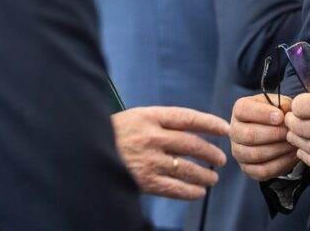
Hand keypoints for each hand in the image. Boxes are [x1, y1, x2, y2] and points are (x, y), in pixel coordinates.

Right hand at [112, 106, 228, 199]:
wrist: (85, 151)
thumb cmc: (113, 135)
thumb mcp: (134, 118)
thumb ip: (160, 122)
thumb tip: (191, 130)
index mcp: (149, 117)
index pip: (188, 117)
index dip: (210, 123)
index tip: (224, 129)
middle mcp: (152, 137)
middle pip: (192, 144)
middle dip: (211, 152)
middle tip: (221, 159)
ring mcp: (149, 160)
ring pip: (187, 168)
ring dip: (205, 174)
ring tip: (213, 178)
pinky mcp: (145, 182)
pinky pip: (175, 188)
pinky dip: (191, 191)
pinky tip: (199, 192)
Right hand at [229, 94, 298, 180]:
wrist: (277, 133)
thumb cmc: (276, 115)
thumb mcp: (280, 104)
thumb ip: (282, 104)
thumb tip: (285, 112)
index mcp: (240, 110)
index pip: (243, 110)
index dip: (262, 113)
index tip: (280, 117)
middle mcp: (234, 131)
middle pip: (248, 135)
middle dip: (273, 134)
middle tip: (289, 132)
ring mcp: (238, 151)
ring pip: (255, 154)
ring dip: (278, 149)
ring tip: (292, 143)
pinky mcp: (247, 168)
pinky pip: (262, 170)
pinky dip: (280, 163)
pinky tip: (291, 155)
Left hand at [285, 78, 309, 173]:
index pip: (301, 107)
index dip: (296, 105)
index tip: (299, 106)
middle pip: (300, 128)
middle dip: (291, 124)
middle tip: (291, 121)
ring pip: (307, 148)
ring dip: (297, 142)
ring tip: (296, 136)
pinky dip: (309, 159)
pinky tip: (305, 153)